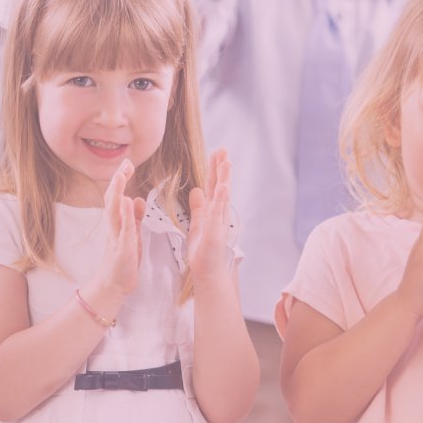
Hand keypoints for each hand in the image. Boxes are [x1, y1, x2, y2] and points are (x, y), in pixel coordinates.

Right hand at [89, 161, 145, 299]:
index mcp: (117, 223)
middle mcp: (113, 226)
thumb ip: (134, 217)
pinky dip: (126, 214)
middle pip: (112, 198)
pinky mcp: (122, 247)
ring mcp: (116, 236)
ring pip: (114, 209)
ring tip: (122, 174)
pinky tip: (130, 201)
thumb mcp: (132, 234)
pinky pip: (124, 228)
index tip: (127, 164)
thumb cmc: (123, 261)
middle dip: (118, 179)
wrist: (114, 284)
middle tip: (125, 162)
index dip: (121, 179)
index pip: (117, 196)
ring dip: (118, 191)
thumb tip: (138, 199)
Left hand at [186, 149, 234, 282]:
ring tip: (226, 162)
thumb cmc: (203, 251)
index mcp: (213, 210)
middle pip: (221, 186)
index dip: (215, 169)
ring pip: (222, 196)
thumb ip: (198, 207)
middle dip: (222, 168)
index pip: (214, 185)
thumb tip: (196, 190)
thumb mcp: (197, 223)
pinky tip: (222, 187)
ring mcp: (220, 222)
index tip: (217, 152)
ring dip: (224, 178)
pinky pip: (217, 213)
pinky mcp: (216, 232)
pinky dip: (219, 199)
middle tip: (224, 150)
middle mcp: (219, 214)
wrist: (208, 272)